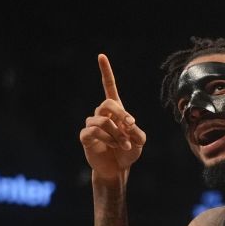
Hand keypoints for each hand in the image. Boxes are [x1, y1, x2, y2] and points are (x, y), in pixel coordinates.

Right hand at [79, 54, 146, 179]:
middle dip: (121, 114)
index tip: (101, 56)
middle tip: (131, 125)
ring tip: (125, 146)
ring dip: (117, 134)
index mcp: (115, 111)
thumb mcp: (140, 141)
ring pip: (103, 120)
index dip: (106, 72)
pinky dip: (107, 138)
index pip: (109, 87)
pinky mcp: (85, 136)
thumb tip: (127, 125)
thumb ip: (136, 130)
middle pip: (107, 104)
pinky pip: (94, 131)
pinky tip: (114, 146)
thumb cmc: (129, 152)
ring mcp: (92, 124)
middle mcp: (101, 114)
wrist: (117, 169)